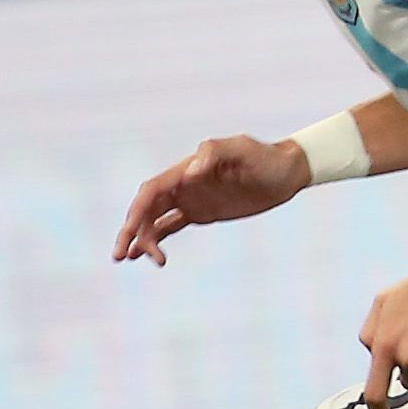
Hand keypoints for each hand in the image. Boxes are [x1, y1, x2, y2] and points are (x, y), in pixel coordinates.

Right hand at [115, 134, 306, 264]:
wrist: (287, 171)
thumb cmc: (265, 157)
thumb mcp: (242, 149)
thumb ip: (214, 153)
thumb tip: (189, 173)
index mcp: (186, 170)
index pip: (151, 191)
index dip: (137, 211)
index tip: (131, 234)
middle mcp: (183, 185)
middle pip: (146, 209)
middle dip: (130, 231)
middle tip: (120, 256)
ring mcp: (191, 199)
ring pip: (154, 220)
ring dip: (141, 238)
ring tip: (133, 259)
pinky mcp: (202, 212)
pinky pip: (171, 226)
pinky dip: (157, 240)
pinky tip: (151, 256)